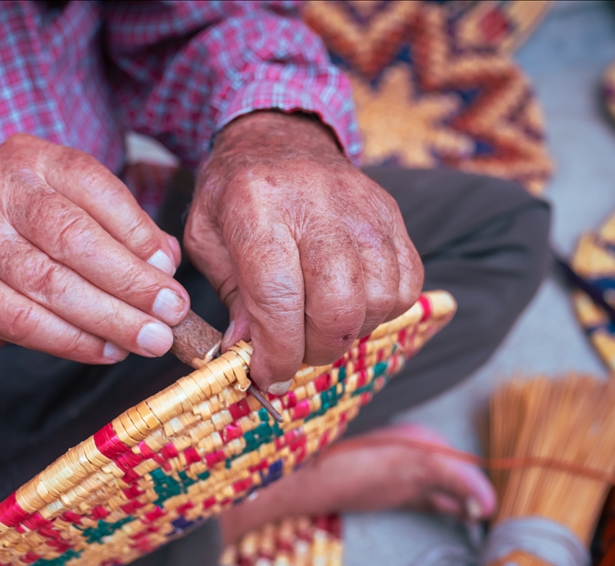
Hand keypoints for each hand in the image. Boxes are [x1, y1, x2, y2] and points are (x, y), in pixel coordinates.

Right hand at [0, 134, 189, 362]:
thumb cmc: (31, 240)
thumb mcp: (78, 215)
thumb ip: (125, 232)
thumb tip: (167, 262)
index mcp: (35, 158)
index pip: (95, 187)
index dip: (137, 232)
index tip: (171, 272)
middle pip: (74, 238)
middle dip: (131, 282)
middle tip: (171, 314)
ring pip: (52, 283)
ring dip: (110, 318)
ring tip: (150, 339)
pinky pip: (25, 320)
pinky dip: (73, 340)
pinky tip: (107, 350)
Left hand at [185, 112, 422, 392]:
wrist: (278, 140)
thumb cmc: (234, 198)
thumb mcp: (207, 242)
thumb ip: (230, 299)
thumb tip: (250, 353)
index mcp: (258, 206)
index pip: (278, 297)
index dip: (277, 351)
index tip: (267, 376)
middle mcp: (317, 204)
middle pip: (337, 308)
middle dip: (314, 351)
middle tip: (293, 354)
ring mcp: (363, 209)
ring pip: (377, 303)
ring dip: (348, 334)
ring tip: (318, 326)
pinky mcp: (392, 216)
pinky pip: (406, 286)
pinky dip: (381, 312)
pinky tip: (350, 304)